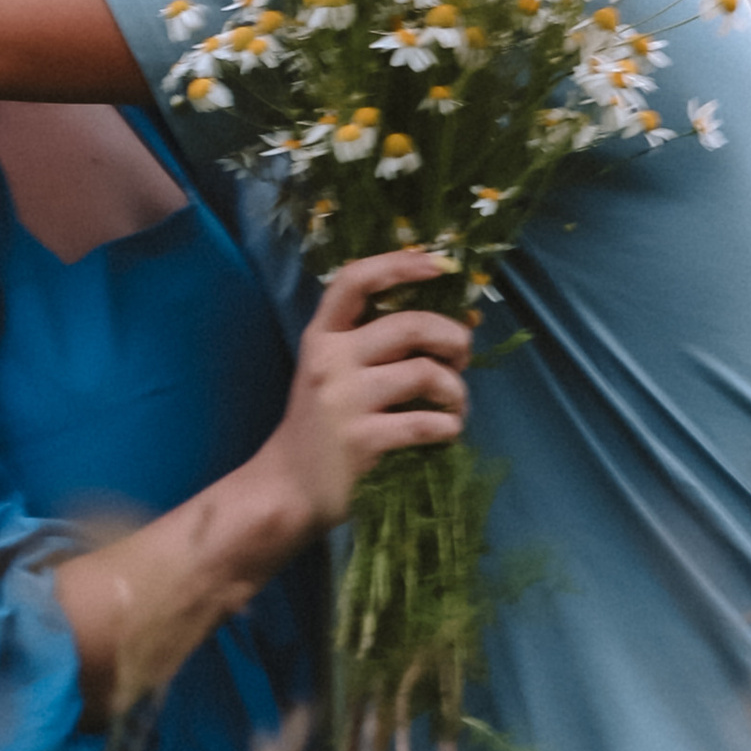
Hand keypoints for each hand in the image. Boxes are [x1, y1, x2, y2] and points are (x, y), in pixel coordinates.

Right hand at [256, 250, 471, 536]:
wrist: (289, 488)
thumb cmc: (321, 426)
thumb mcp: (331, 373)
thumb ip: (374, 346)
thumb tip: (452, 324)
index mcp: (322, 337)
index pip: (354, 280)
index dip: (400, 264)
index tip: (440, 262)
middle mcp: (330, 361)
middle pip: (409, 325)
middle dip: (452, 337)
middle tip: (462, 356)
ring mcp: (346, 401)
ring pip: (427, 374)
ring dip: (456, 390)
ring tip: (455, 405)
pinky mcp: (364, 441)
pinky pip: (428, 423)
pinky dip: (449, 426)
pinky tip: (445, 432)